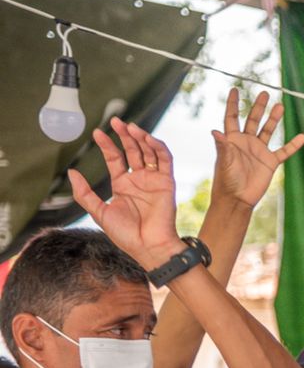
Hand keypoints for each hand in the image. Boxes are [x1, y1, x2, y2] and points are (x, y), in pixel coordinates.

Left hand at [68, 119, 184, 269]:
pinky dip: (158, 147)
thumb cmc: (125, 234)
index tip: (97, 133)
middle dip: (125, 135)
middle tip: (116, 121)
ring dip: (141, 138)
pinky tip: (147, 138)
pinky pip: (165, 160)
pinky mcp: (167, 183)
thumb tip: (72, 172)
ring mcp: (154, 180)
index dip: (107, 145)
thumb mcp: (99, 212)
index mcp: (123, 185)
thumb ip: (84, 193)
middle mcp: (139, 180)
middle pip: (133, 151)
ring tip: (131, 127)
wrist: (148, 246)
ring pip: (149, 152)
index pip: (116, 158)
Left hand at [210, 88, 303, 208]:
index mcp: (233, 140)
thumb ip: (222, 146)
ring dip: (274, 119)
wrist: (238, 199)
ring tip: (280, 106)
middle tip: (265, 93)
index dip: (233, 104)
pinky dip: (293, 145)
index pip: (232, 117)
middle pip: (253, 120)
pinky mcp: (270, 162)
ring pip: (268, 131)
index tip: (235, 90)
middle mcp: (246, 143)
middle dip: (258, 107)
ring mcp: (259, 151)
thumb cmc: (226, 180)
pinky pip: (284, 151)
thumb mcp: (224, 162)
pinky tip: (302, 137)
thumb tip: (215, 131)